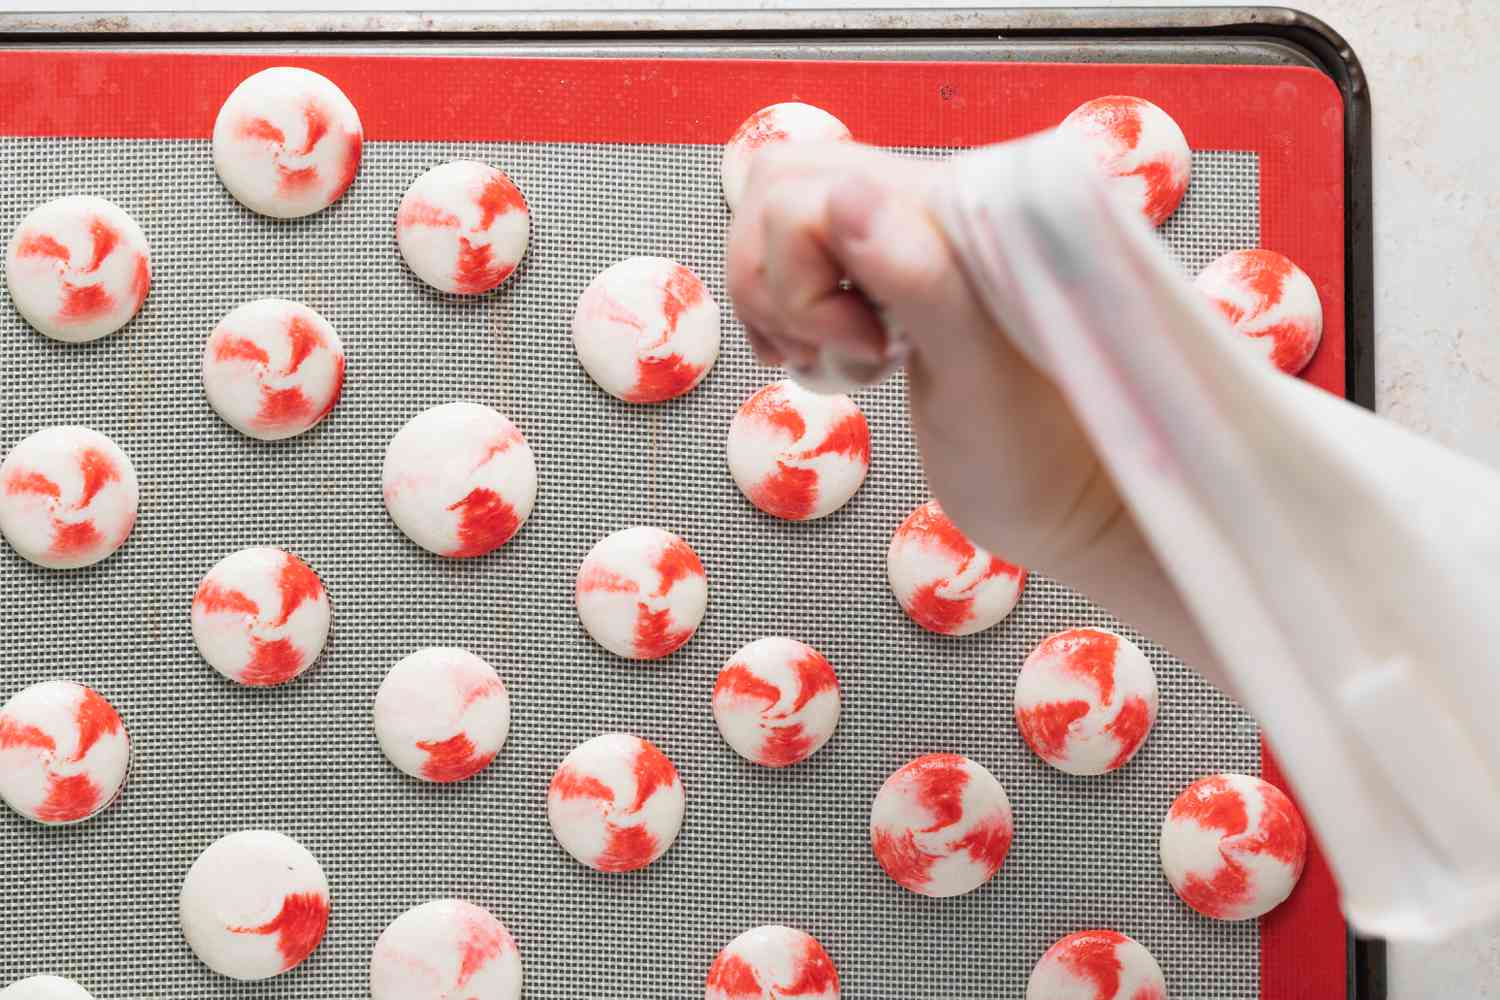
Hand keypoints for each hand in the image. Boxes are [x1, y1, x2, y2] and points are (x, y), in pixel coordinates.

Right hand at [726, 141, 1225, 687]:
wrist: (1074, 504)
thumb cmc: (1041, 458)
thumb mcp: (978, 378)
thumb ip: (921, 279)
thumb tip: (845, 198)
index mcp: (948, 210)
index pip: (801, 191)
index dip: (803, 279)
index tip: (872, 345)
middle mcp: (918, 211)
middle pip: (776, 197)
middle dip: (783, 291)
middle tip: (853, 353)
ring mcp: (897, 249)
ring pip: (774, 236)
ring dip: (790, 316)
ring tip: (863, 366)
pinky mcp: (885, 290)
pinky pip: (797, 276)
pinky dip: (800, 331)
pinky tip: (855, 367)